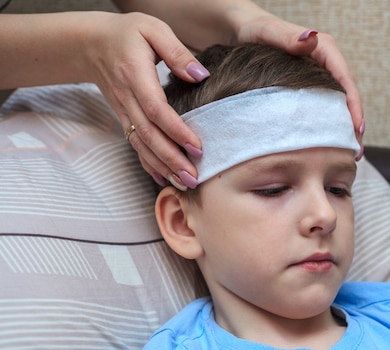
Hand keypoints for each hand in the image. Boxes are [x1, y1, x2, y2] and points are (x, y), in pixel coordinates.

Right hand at [87, 12, 206, 189]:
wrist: (91, 42)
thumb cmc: (128, 32)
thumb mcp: (153, 29)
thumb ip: (177, 52)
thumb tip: (201, 76)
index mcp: (135, 75)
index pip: (156, 110)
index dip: (176, 131)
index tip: (197, 147)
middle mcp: (127, 97)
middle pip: (149, 134)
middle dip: (171, 159)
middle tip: (194, 177)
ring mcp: (123, 110)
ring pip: (141, 144)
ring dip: (162, 166)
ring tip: (185, 183)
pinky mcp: (124, 117)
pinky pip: (135, 144)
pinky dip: (148, 163)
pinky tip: (163, 178)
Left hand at [235, 14, 364, 156]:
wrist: (238, 32)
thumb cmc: (252, 30)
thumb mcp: (267, 32)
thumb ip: (288, 37)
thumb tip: (311, 39)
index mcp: (323, 49)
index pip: (345, 79)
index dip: (354, 105)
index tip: (358, 128)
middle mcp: (325, 63)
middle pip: (347, 96)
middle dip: (354, 123)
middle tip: (355, 151)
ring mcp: (318, 77)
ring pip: (337, 105)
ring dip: (343, 128)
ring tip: (347, 154)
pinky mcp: (309, 88)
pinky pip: (323, 107)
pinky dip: (327, 126)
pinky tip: (326, 145)